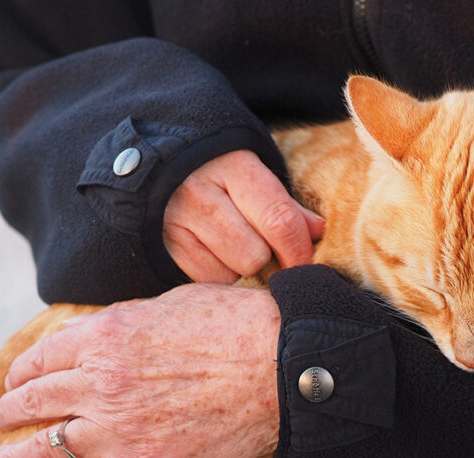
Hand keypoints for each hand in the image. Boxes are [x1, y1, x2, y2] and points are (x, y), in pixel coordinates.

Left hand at [0, 284, 281, 457]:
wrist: (281, 366)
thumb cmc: (237, 324)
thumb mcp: (172, 302)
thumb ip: (128, 319)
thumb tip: (106, 330)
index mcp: (104, 336)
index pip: (44, 357)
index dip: (23, 370)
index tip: (17, 379)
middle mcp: (99, 382)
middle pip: (36, 400)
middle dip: (11, 410)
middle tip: (1, 418)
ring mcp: (117, 428)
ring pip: (49, 447)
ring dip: (16, 457)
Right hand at [164, 149, 324, 282]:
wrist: (154, 161)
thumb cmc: (217, 170)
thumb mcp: (250, 172)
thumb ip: (283, 204)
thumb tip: (318, 232)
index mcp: (233, 166)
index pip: (279, 220)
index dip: (299, 250)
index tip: (305, 263)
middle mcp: (200, 192)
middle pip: (255, 255)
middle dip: (266, 259)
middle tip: (262, 247)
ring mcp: (177, 221)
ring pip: (231, 272)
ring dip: (240, 267)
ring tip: (231, 244)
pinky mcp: (163, 246)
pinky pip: (206, 280)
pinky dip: (216, 274)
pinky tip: (210, 251)